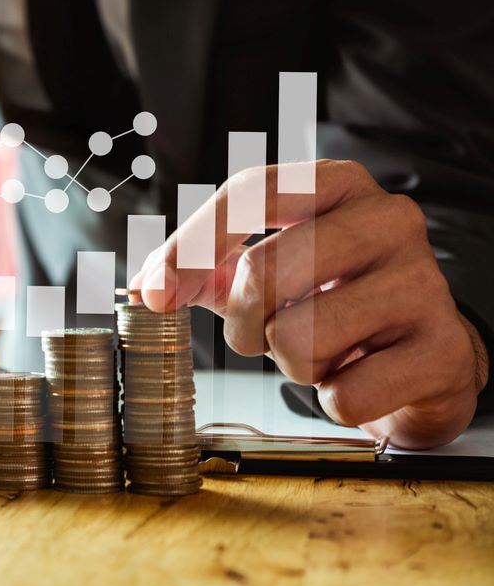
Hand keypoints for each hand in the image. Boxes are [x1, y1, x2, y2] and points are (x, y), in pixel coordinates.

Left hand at [130, 160, 487, 448]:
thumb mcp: (268, 270)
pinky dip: (333, 400)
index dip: (192, 243)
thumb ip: (203, 270)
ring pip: (299, 338)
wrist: (421, 355)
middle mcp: (388, 218)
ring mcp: (424, 282)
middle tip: (261, 337)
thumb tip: (141, 290)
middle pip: (263, 269)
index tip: (155, 293)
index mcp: (338, 185)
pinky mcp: (444, 350)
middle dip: (241, 322)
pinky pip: (343, 394)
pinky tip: (358, 378)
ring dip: (291, 363)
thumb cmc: (331, 302)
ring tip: (320, 352)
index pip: (250, 191)